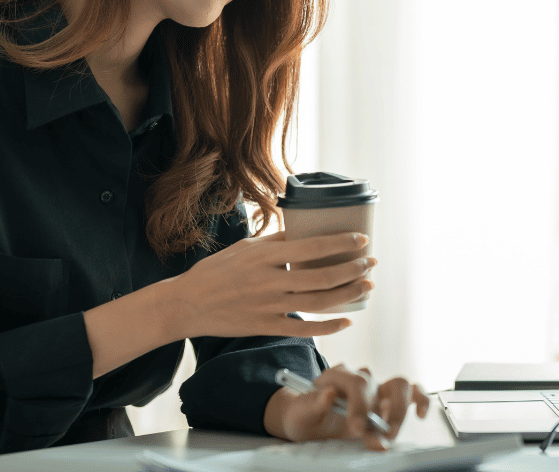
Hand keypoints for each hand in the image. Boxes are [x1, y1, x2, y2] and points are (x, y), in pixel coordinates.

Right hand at [164, 231, 374, 338]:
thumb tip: (305, 230)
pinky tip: (346, 321)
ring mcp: (268, 306)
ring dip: (348, 294)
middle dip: (353, 269)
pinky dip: (329, 326)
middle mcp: (269, 280)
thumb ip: (276, 240)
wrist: (187, 303)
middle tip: (371, 263)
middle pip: (322, 276)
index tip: (362, 239)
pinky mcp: (265, 327)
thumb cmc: (217, 271)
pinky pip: (304, 328)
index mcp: (265, 255)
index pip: (312, 246)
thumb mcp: (245, 246)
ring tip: (367, 286)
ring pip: (319, 302)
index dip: (341, 243)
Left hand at [268, 364, 432, 449]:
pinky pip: (412, 392)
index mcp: (336, 375)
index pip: (355, 381)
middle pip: (377, 384)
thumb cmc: (304, 415)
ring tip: (389, 433)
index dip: (359, 404)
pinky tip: (420, 414)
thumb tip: (328, 394)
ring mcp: (376, 388)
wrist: (309, 420)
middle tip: (372, 435)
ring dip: (398, 411)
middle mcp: (359, 377)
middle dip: (376, 412)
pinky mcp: (388, 399)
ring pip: (399, 386)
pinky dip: (420, 400)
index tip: (357, 427)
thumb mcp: (300, 412)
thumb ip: (312, 403)